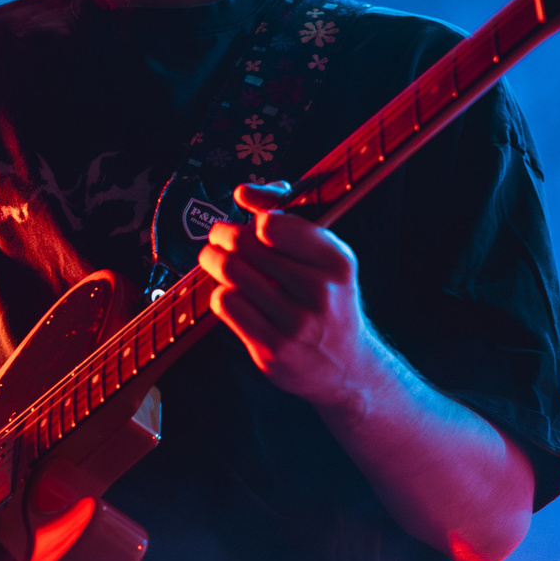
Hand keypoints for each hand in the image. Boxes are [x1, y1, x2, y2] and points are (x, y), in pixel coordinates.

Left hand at [199, 181, 374, 407]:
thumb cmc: (329, 301)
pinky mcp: (272, 349)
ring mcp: (295, 324)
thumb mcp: (325, 257)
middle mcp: (320, 292)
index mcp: (337, 262)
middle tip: (219, 237)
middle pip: (244, 245)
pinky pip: (226, 304)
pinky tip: (230, 294)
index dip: (254, 219)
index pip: (274, 224)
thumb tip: (244, 193)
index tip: (252, 224)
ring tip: (214, 259)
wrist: (346, 368)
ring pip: (230, 272)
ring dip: (212, 260)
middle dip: (221, 234)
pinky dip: (220, 293)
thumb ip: (287, 217)